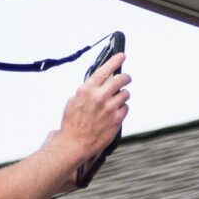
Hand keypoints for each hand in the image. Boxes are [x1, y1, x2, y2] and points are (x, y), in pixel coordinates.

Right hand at [57, 51, 128, 182]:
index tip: (121, 56)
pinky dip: (122, 108)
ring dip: (122, 95)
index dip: (115, 60)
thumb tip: (97, 84)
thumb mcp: (74, 100)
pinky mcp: (117, 119)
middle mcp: (100, 96)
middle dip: (125, 77)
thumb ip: (87, 90)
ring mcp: (110, 108)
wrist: (74, 143)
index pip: (105, 69)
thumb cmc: (72, 124)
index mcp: (87, 90)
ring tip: (116, 100)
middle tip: (126, 78)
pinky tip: (115, 112)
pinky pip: (126, 108)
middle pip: (121, 79)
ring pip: (125, 94)